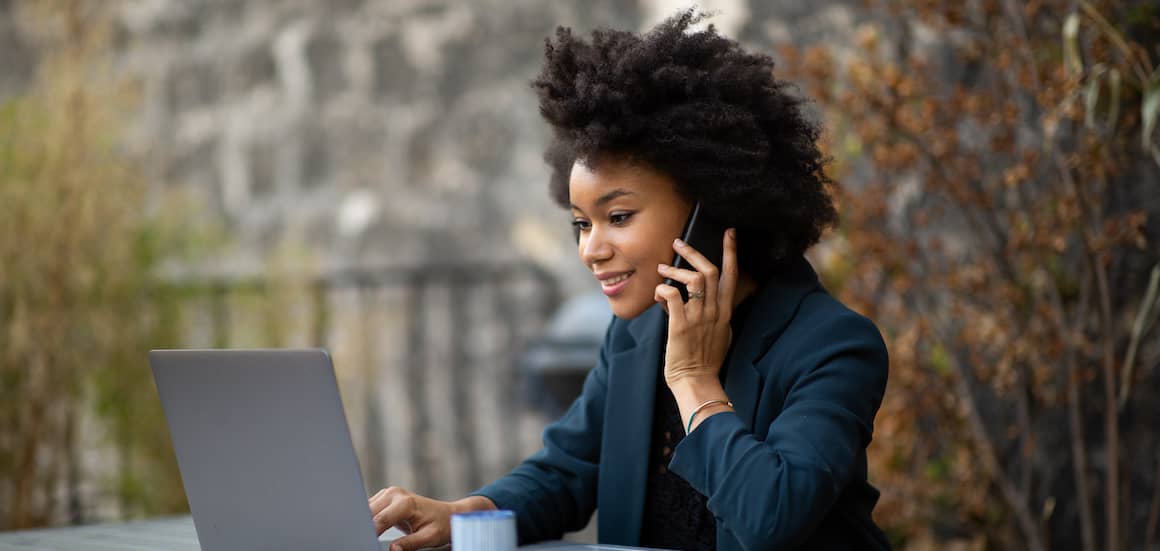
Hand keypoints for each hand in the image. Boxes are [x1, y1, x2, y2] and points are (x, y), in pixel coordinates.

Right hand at [368, 487, 494, 550]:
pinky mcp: (385, 498)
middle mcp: (394, 494)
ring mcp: (389, 494)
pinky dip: (369, 520)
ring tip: (372, 536)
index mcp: (405, 503)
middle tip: (367, 542)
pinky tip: (374, 530)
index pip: (379, 520)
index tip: (368, 543)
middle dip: (366, 528)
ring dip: (366, 523)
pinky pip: (370, 509)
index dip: (371, 534)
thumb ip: (409, 544)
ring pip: (366, 510)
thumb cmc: (441, 524)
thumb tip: (393, 550)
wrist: (447, 514)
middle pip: (368, 513)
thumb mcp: (428, 537)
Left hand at [654, 228, 738, 387]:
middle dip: (693, 252)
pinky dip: (663, 289)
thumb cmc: (705, 360)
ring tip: (661, 269)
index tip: (729, 233)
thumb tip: (696, 297)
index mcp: (725, 312)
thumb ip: (712, 313)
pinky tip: (657, 293)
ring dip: (674, 270)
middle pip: (710, 271)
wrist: (696, 381)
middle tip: (678, 243)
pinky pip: (672, 296)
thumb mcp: (718, 333)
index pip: (731, 276)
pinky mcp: (680, 325)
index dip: (731, 252)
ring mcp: (698, 318)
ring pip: (693, 280)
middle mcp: (714, 312)